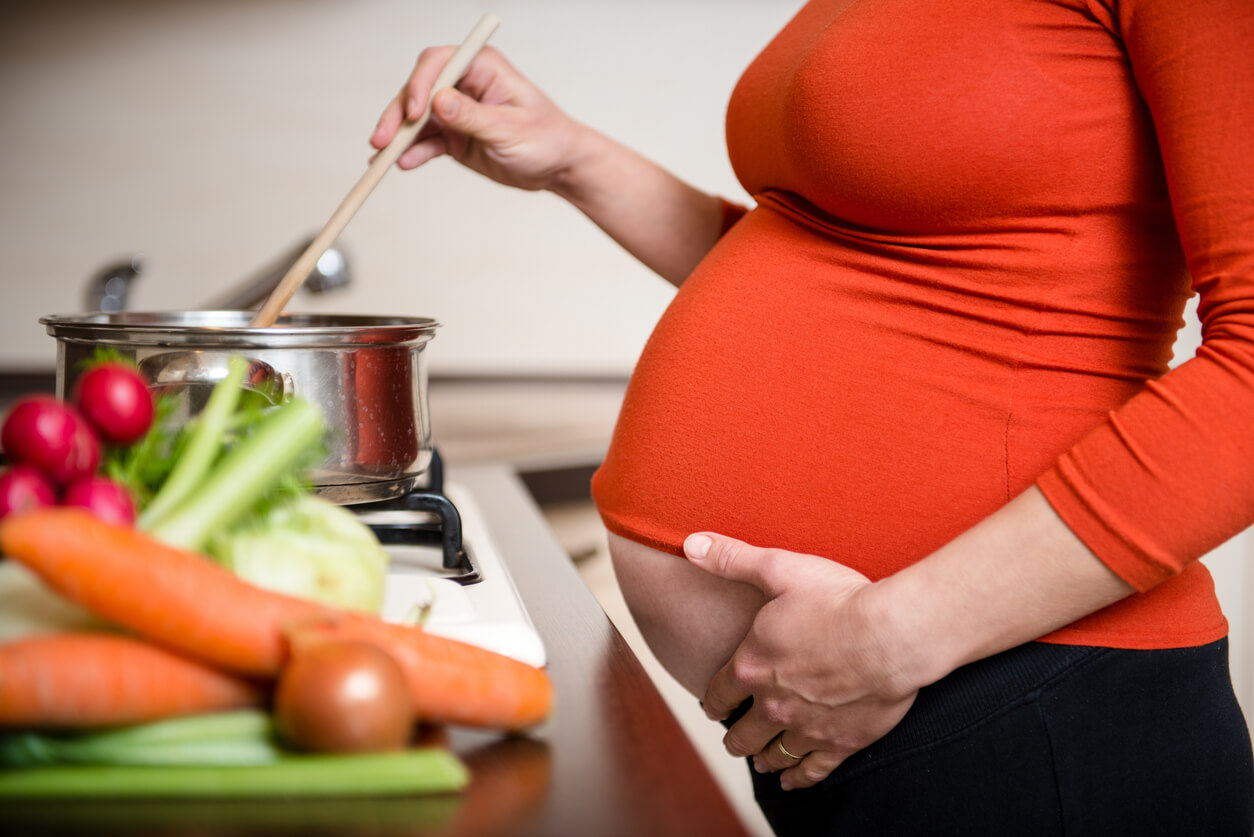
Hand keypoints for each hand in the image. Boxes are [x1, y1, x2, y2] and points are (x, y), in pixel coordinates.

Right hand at [370, 45, 585, 191]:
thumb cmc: (547, 139)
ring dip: (399, 137)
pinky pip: (426, 142)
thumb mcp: (510, 129)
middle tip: (383, 140)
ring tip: (382, 157)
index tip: (415, 112)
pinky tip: (402, 165)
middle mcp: (464, 85)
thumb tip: (438, 101)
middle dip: (399, 114)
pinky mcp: (454, 136)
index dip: (419, 84)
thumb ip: (473, 116)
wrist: (559, 167)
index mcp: (482, 68)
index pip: (438, 63)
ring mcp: (456, 111)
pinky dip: (413, 153)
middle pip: (418, 90)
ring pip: (416, 119)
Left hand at [684, 533, 919, 790]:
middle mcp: (773, 704)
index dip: (712, 701)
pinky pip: (813, 770)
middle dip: (735, 735)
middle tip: (734, 737)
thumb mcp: (779, 569)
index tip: (711, 706)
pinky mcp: (841, 742)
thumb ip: (732, 559)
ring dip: (762, 756)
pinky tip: (792, 781)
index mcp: (751, 666)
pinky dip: (799, 778)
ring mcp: (806, 727)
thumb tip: (690, 543)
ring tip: (759, 758)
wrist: (890, 636)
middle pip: (742, 732)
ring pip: (774, 753)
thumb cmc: (836, 599)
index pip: (718, 693)